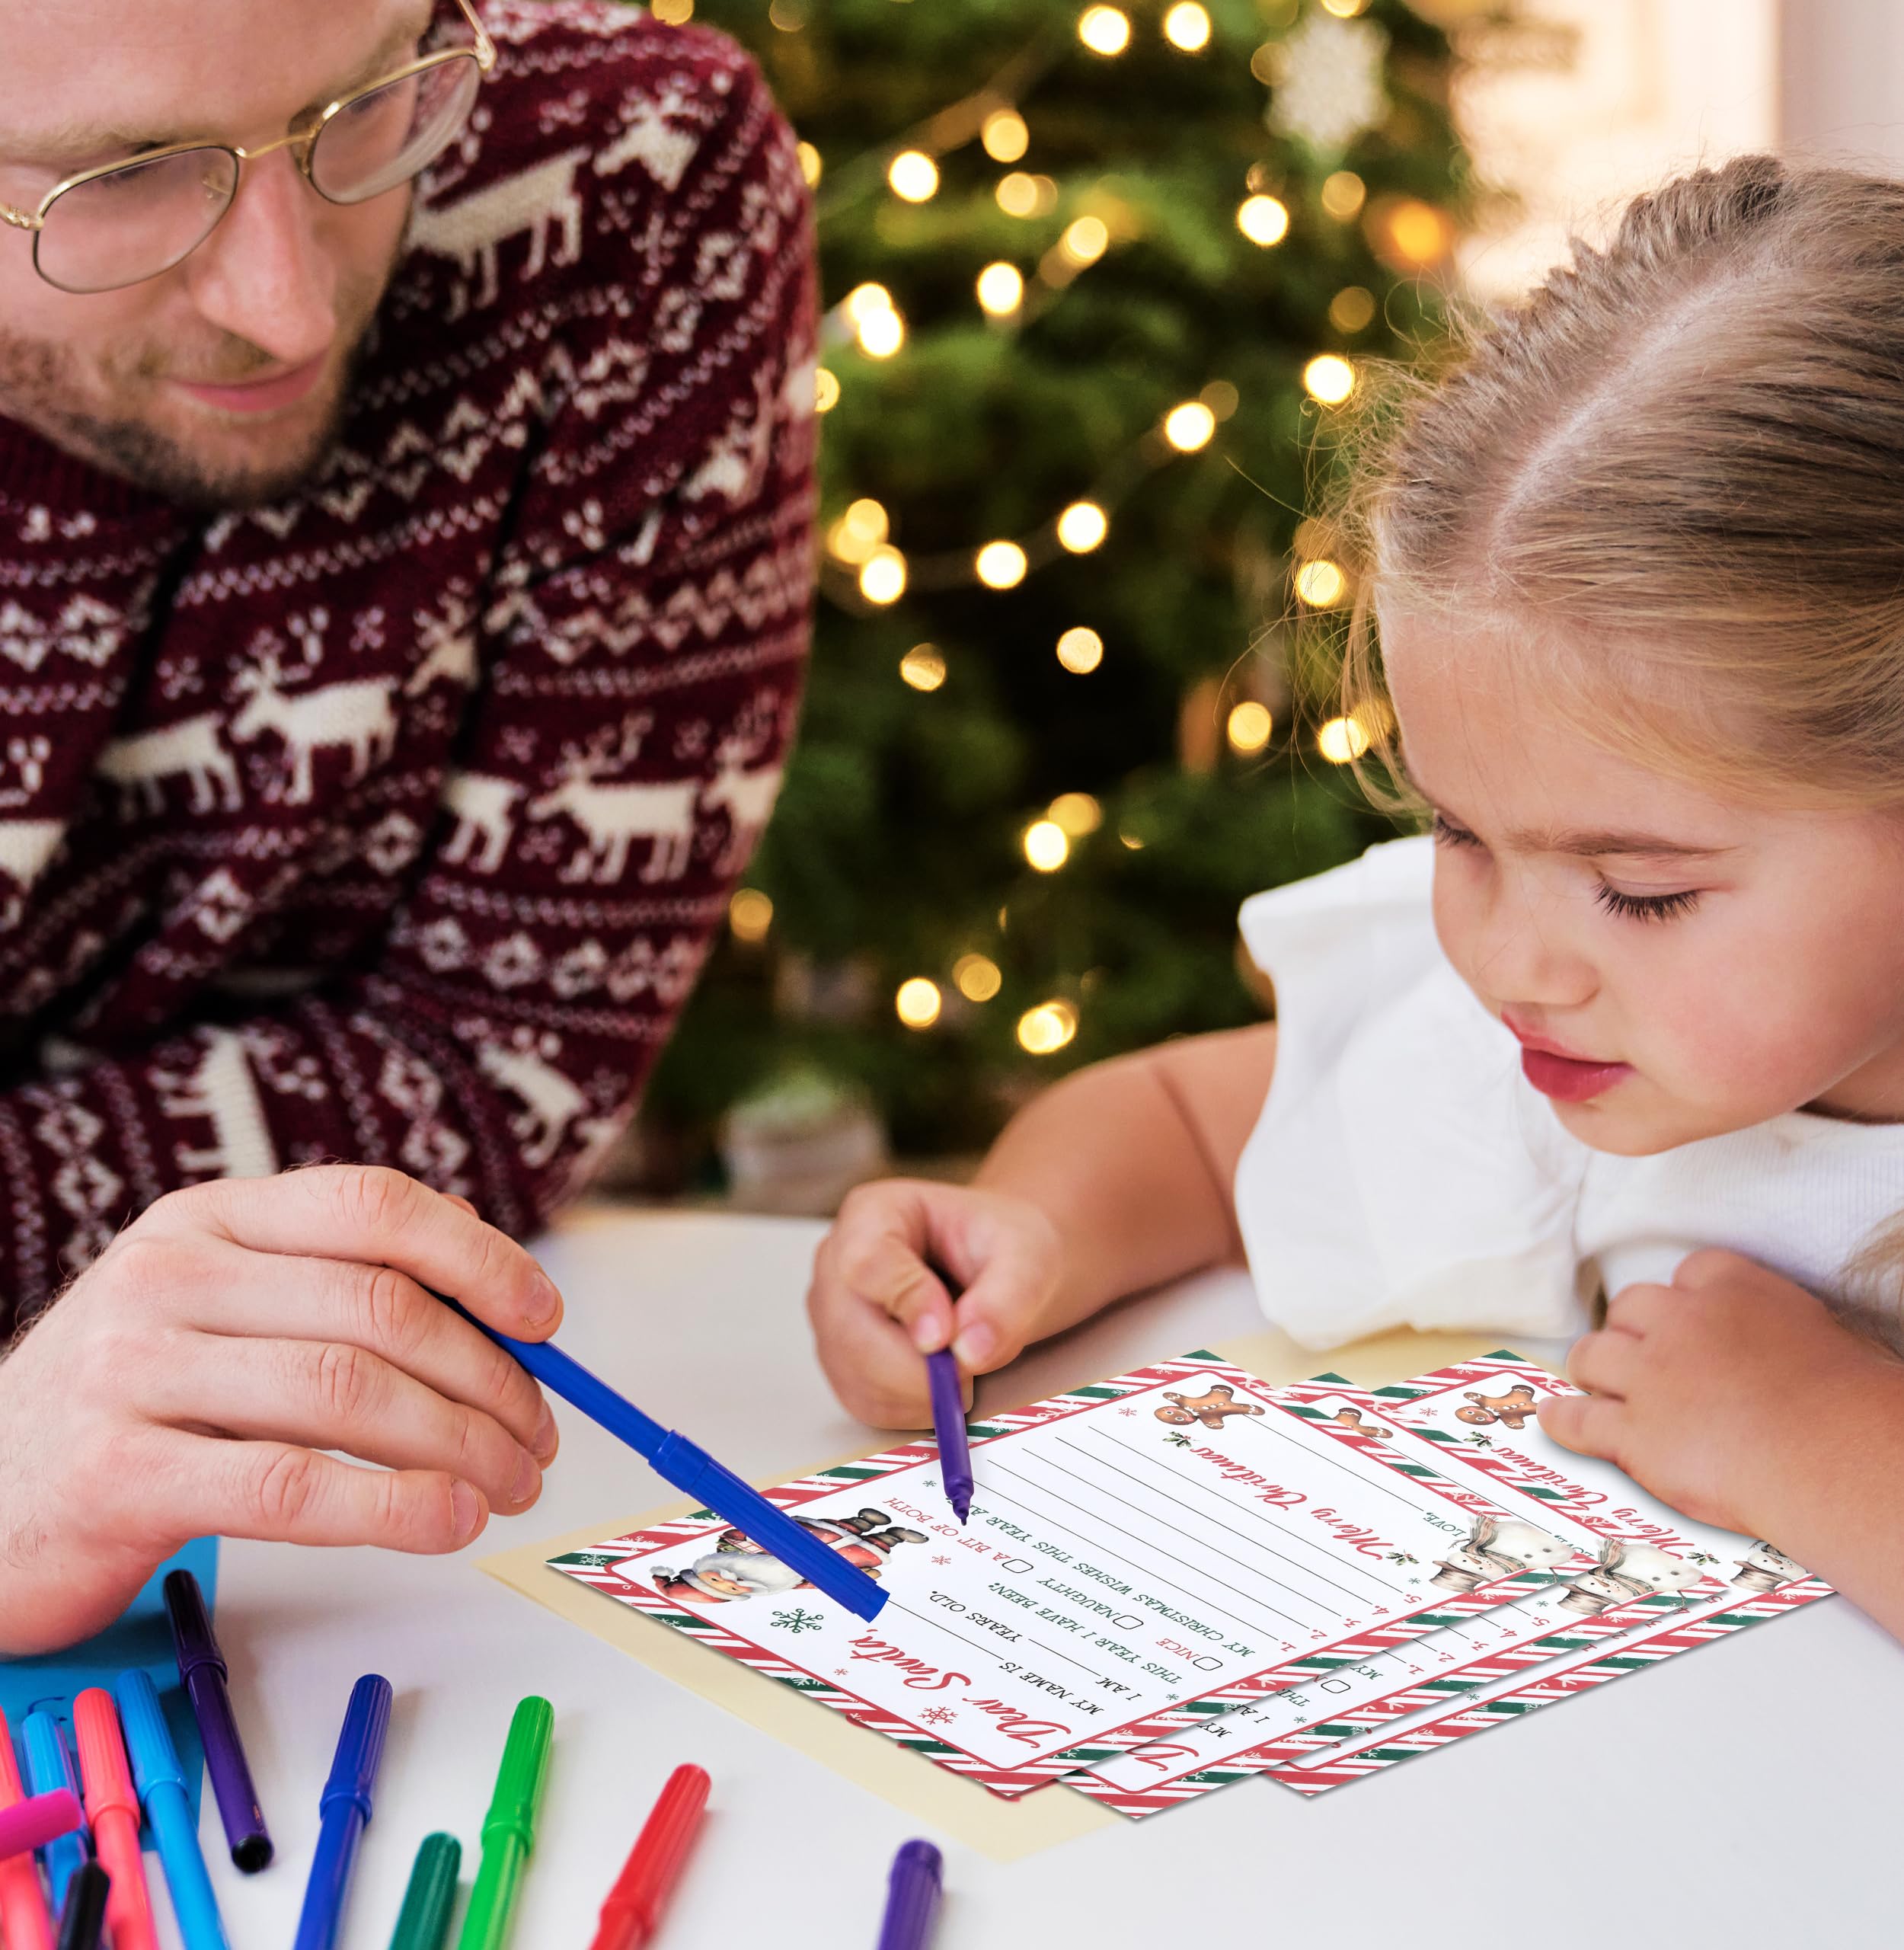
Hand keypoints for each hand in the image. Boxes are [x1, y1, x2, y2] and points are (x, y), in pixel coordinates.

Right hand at [0, 1166, 563, 1654]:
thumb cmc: (129, 1408)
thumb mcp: (216, 1313)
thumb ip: (334, 1289)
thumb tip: (492, 1298)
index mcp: (209, 1219)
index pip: (373, 1205)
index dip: (478, 1256)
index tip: (544, 1319)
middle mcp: (168, 1275)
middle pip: (380, 1307)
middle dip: (489, 1377)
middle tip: (537, 1436)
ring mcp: (134, 1371)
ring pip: (349, 1393)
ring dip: (460, 1446)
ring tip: (507, 1486)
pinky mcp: (118, 1475)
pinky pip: (291, 1486)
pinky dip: (392, 1506)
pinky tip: (444, 1522)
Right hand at [807, 1179, 1063, 1426]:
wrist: (1001, 1269)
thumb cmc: (1005, 1249)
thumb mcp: (1026, 1258)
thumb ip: (1005, 1299)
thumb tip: (970, 1351)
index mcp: (873, 1213)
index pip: (868, 1262)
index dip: (906, 1304)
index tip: (946, 1337)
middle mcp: (838, 1262)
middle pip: (849, 1329)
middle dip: (914, 1368)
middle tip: (968, 1373)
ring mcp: (834, 1315)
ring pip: (855, 1375)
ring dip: (917, 1392)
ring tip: (966, 1367)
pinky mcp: (843, 1361)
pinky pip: (864, 1402)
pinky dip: (910, 1409)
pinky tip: (944, 1387)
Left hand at [1539, 1248, 1902, 1539]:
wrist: (1833, 1455)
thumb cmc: (1846, 1403)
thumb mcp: (1815, 1332)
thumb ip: (1771, 1324)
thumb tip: (1772, 1340)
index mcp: (1731, 1288)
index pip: (1688, 1274)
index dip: (1683, 1300)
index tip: (1685, 1319)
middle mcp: (1680, 1322)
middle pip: (1630, 1307)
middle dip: (1632, 1331)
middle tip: (1643, 1357)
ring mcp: (1650, 1376)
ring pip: (1592, 1355)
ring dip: (1593, 1369)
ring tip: (1597, 1384)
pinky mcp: (1633, 1433)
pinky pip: (1578, 1418)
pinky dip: (1563, 1419)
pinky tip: (1556, 1420)